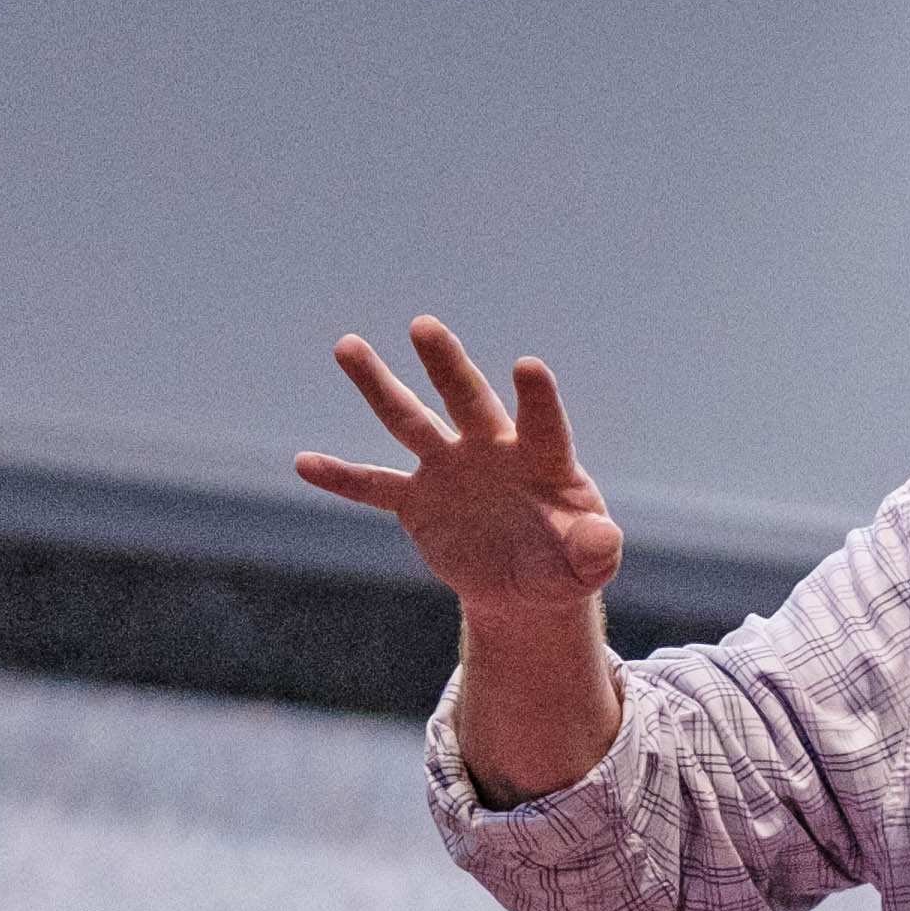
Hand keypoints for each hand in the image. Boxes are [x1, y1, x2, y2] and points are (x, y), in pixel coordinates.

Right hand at [298, 316, 625, 613]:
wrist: (526, 584)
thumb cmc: (566, 562)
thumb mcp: (586, 565)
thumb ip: (594, 551)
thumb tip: (605, 542)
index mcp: (543, 460)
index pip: (542, 424)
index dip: (537, 399)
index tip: (528, 366)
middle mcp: (491, 450)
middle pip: (468, 400)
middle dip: (447, 365)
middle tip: (425, 326)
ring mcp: (449, 469)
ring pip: (410, 420)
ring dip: (380, 386)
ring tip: (348, 345)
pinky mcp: (418, 501)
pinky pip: (374, 487)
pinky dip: (342, 478)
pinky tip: (305, 463)